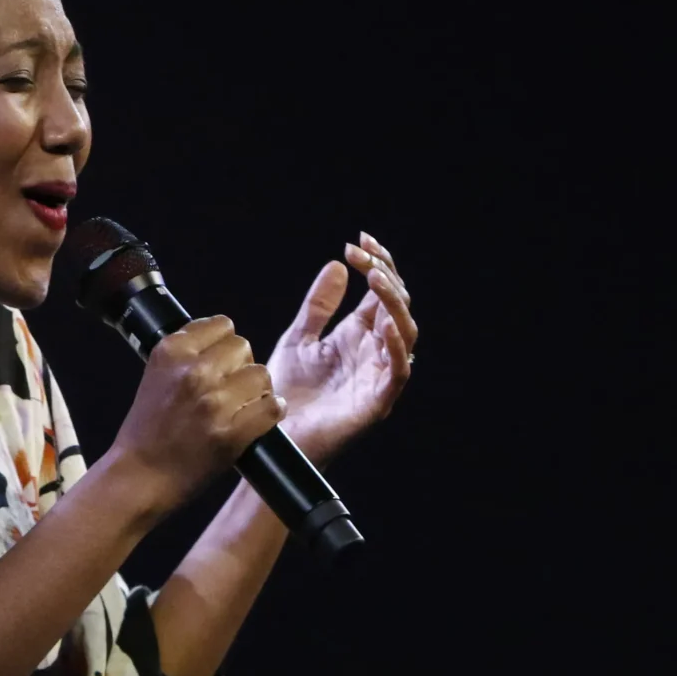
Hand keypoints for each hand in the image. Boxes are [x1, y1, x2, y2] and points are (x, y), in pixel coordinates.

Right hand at [103, 315, 281, 515]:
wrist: (139, 476)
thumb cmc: (146, 430)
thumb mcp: (155, 376)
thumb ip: (185, 356)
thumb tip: (221, 342)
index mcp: (171, 352)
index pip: (221, 325)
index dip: (225, 344)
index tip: (221, 362)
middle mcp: (193, 372)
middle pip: (244, 347)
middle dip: (241, 366)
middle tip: (232, 387)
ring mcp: (214, 403)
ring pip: (261, 375)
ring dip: (258, 390)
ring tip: (244, 405)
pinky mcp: (231, 433)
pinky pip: (272, 408)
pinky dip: (271, 413)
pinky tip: (258, 419)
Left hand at [270, 231, 416, 464]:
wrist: (270, 434)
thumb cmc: (286, 392)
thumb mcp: (299, 338)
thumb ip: (319, 305)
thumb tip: (338, 264)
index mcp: (357, 336)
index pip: (380, 294)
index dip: (377, 265)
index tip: (358, 241)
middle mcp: (373, 353)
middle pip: (396, 307)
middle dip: (384, 276)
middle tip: (363, 254)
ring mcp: (377, 377)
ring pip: (406, 335)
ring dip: (393, 304)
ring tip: (375, 279)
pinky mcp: (375, 402)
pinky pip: (397, 373)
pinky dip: (396, 348)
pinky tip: (383, 325)